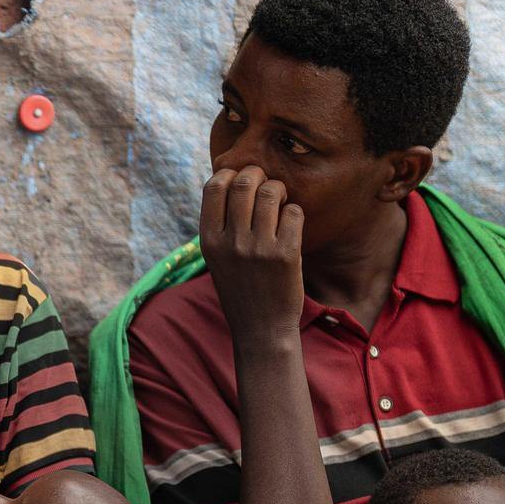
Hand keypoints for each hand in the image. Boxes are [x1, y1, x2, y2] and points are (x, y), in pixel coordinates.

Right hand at [197, 165, 306, 347]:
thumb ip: (220, 225)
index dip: (229, 174)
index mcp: (209, 241)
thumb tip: (234, 180)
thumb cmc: (240, 289)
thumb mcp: (217, 259)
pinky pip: (294, 212)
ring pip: (271, 192)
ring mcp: (259, 248)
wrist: (261, 329)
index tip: (240, 180)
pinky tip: (291, 224)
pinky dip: (295, 212)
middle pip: (244, 183)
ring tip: (281, 202)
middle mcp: (231, 242)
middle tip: (266, 184)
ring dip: (279, 190)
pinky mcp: (286, 255)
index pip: (213, 187)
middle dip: (258, 175)